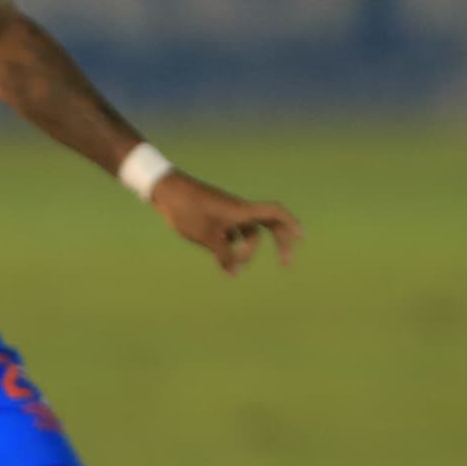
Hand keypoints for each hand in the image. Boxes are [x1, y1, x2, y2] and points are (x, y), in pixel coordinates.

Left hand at [153, 171, 300, 277]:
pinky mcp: (214, 217)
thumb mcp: (207, 236)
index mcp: (241, 210)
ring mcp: (227, 214)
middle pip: (268, 225)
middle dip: (279, 243)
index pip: (274, 213)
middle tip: (286, 262)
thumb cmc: (186, 209)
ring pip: (247, 234)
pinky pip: (231, 234)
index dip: (290, 224)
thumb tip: (235, 273)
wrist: (165, 191)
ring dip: (245, 251)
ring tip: (231, 267)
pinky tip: (222, 261)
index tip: (302, 238)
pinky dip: (231, 247)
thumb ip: (224, 255)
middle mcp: (238, 210)